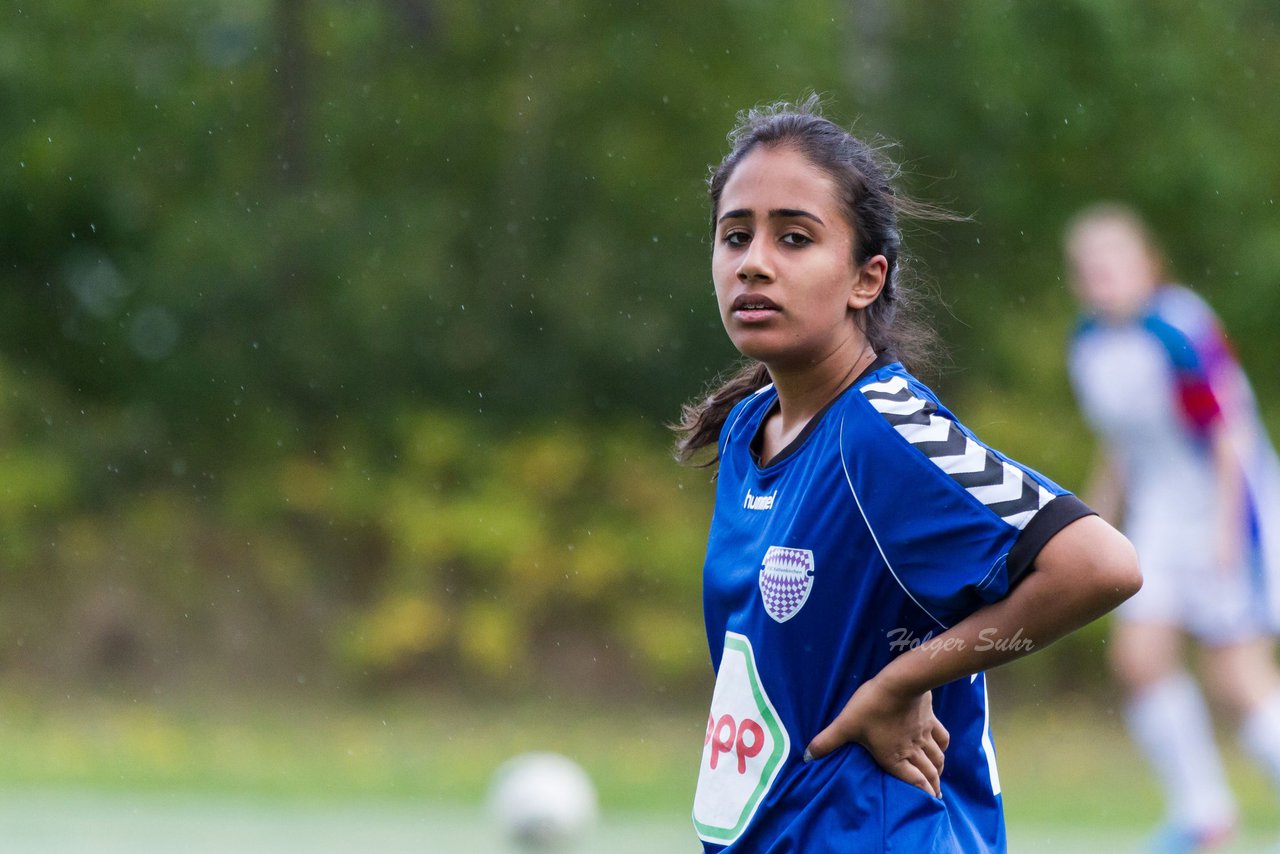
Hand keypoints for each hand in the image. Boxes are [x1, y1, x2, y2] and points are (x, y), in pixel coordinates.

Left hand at [804, 677, 949, 797]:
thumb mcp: (846, 724)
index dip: (923, 795)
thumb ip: (828, 741)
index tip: (928, 804)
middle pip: (929, 773)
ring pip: (937, 758)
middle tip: (935, 796)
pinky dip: (943, 747)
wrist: (901, 682)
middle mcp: (913, 750)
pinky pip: (942, 737)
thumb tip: (807, 756)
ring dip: (938, 770)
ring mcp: (924, 735)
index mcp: (894, 757)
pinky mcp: (930, 719)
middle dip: (932, 786)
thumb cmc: (872, 706)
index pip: (914, 782)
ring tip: (937, 777)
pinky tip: (941, 749)